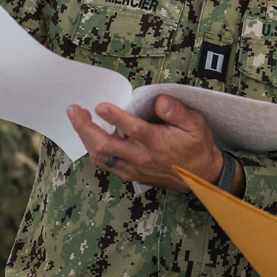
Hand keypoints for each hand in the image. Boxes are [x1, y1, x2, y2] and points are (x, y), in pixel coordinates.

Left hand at [67, 95, 234, 192]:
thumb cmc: (197, 146)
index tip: (100, 106)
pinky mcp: (131, 173)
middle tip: (74, 110)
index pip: (133, 130)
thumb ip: (177, 112)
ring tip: (78, 118)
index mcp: (157, 143)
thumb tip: (159, 100)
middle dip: (85, 128)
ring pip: (101, 156)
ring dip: (85, 138)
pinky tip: (89, 136)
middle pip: (105, 146)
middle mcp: (141, 157)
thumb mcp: (196, 124)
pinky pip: (106, 163)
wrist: (202, 176)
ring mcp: (134, 167)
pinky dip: (94, 149)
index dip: (115, 118)